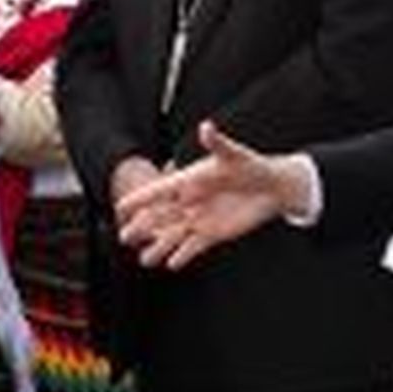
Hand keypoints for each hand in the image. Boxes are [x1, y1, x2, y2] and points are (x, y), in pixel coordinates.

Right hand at [115, 121, 307, 269]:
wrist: (272, 187)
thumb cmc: (251, 166)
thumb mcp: (233, 155)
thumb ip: (217, 143)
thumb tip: (206, 127)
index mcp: (190, 180)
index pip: (160, 190)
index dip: (140, 199)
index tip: (120, 207)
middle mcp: (190, 201)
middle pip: (160, 216)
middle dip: (142, 227)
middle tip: (124, 237)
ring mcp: (200, 218)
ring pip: (174, 235)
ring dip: (159, 246)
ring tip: (146, 260)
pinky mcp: (214, 233)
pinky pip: (194, 246)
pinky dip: (183, 255)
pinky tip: (172, 264)